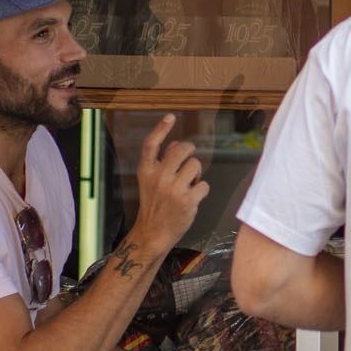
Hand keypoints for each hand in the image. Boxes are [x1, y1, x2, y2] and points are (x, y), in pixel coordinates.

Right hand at [128, 113, 208, 252]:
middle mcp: (158, 177)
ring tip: (189, 184)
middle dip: (189, 151)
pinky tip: (193, 198)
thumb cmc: (154, 206)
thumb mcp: (150, 182)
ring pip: (195, 165)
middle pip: (181, 149)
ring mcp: (173, 188)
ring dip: (196, 173)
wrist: (152, 233)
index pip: (151, 144)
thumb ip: (161, 163)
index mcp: (146, 171)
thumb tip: (175, 145)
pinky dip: (201, 190)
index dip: (161, 128)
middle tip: (189, 161)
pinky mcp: (187, 200)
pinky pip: (204, 184)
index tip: (170, 117)